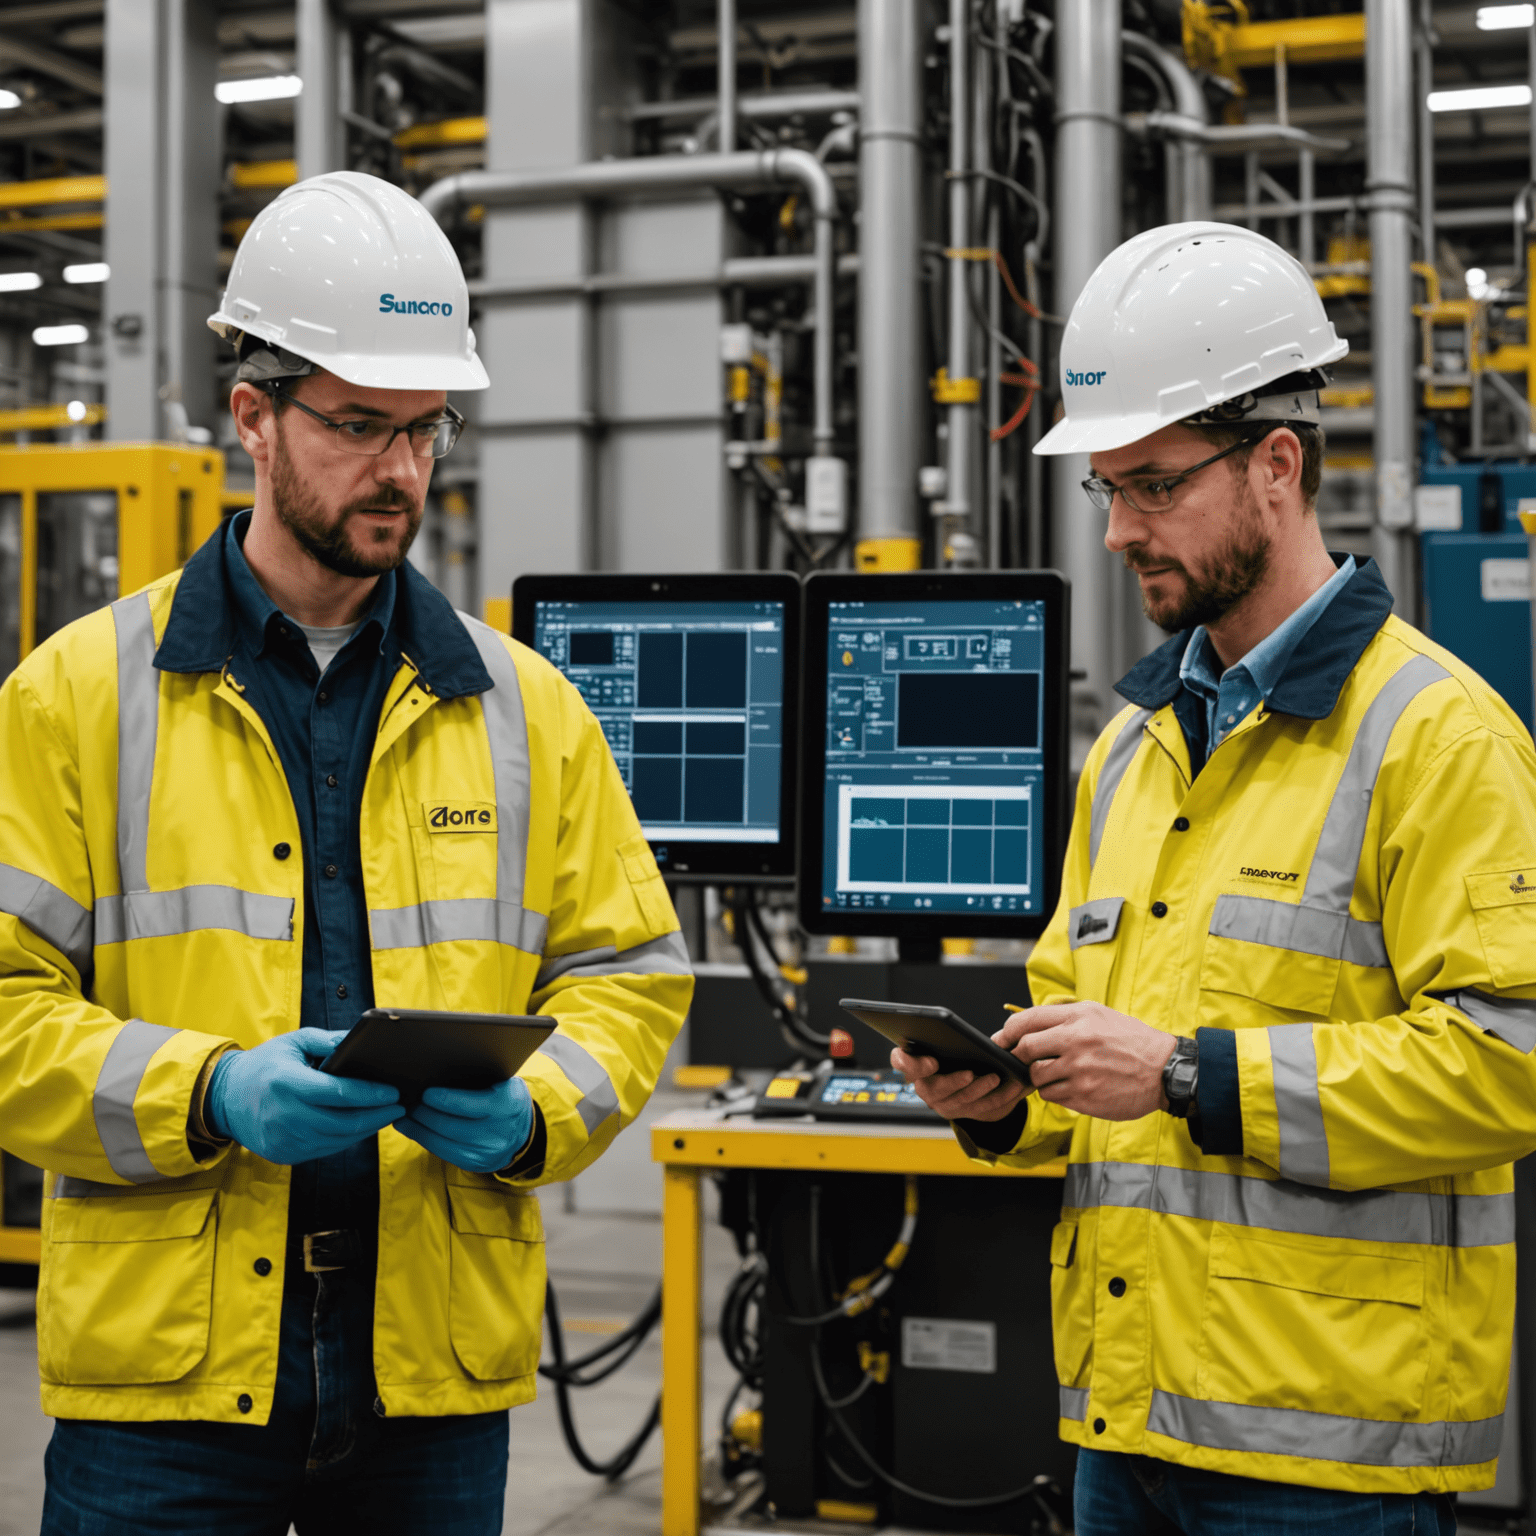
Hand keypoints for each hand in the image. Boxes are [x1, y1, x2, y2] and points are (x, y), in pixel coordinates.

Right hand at [206, 1029, 403, 1164]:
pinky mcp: (283, 1154)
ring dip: (366, 1129)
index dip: (370, 1094)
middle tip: (400, 1106)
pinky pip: (324, 1149)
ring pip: (337, 1139)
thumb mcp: (293, 1042)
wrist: (225, 1098)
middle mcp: (284, 1115)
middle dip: (377, 1115)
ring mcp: (283, 1139)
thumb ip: (326, 1040)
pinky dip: (346, 1139)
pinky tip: (361, 1127)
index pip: (338, 1093)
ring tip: (386, 1116)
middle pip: (343, 1122)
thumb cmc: (265, 1065)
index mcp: (287, 1083)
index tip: (393, 1091)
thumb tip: (358, 1041)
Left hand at [395, 1077, 534, 1172]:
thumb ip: (477, 1080)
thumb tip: (436, 1074)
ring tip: (402, 1118)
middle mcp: (496, 1132)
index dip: (440, 1098)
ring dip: (417, 1130)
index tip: (423, 1091)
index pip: (465, 1103)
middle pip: (448, 1125)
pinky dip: (425, 1141)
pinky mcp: (475, 1164)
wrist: (525, 1132)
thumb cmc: (506, 1099)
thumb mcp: (503, 1083)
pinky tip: (414, 1131)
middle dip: (422, 1113)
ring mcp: (485, 1152)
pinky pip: (443, 1154)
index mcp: (505, 1105)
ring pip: (441, 1143)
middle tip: (405, 1102)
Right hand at [889, 1033, 1031, 1122]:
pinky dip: (1000, 1096)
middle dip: (952, 1082)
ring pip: (960, 1100)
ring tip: (996, 1077)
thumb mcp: (944, 1043)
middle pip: (932, 1089)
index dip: (912, 1064)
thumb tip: (951, 1027)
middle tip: (969, 1074)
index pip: (901, 1062)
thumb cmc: (953, 1054)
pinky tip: (1014, 1084)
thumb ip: (941, 1036)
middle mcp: (925, 1087)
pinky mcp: (965, 1112)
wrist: (966, 1082)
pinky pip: (984, 1107)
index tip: (932, 1061)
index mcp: (914, 1065)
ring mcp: (944, 1103)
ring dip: (979, 1089)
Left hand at [1003, 1002, 1175, 1120]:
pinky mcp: (1084, 1097)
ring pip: (1037, 1077)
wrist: (1164, 1070)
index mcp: (1078, 1018)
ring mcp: (1079, 1072)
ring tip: (1060, 1073)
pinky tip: (1073, 1086)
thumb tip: (1026, 1026)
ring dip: (1040, 1077)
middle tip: (1025, 1060)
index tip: (1002, 1039)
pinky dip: (1056, 1093)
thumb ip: (1063, 1017)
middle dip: (1020, 1056)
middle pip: (1025, 1050)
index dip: (1007, 1032)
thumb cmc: (1130, 1040)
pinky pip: (1052, 1097)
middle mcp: (1076, 1042)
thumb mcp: (1098, 1014)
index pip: (1026, 1021)